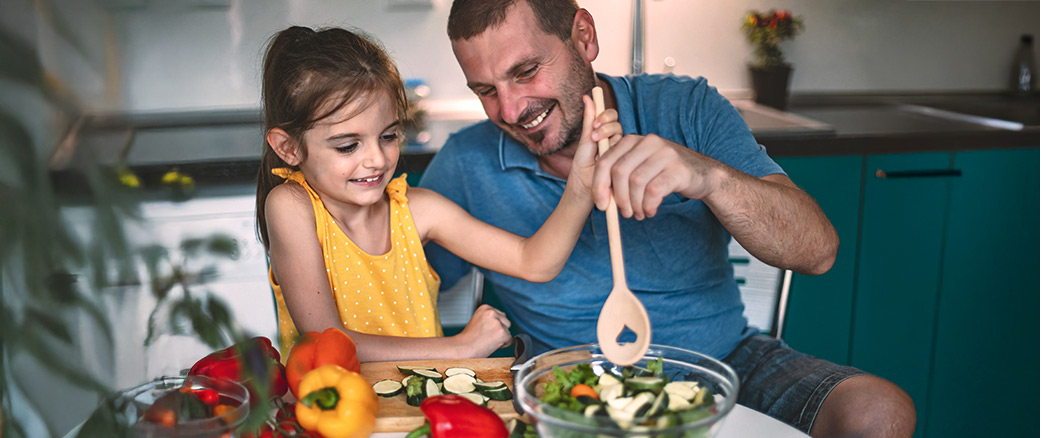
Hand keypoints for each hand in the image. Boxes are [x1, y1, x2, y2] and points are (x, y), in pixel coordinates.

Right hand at [455, 304, 511, 357]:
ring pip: (508, 331)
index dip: (493, 326)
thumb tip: (504, 319)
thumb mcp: (478, 321)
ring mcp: (497, 322)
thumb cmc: (468, 338)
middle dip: (499, 331)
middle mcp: (492, 312)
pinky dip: (503, 345)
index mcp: (485, 308)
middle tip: (486, 337)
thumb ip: (490, 318)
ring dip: (501, 337)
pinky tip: (490, 344)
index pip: (500, 315)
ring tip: (487, 340)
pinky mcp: (502, 333)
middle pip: (506, 322)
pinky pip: (509, 340)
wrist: (463, 348)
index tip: (484, 331)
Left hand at [568, 95, 621, 201]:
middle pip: (617, 124)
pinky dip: (615, 153)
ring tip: (597, 152)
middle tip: (595, 136)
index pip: (610, 116)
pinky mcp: (625, 163)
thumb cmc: (582, 168)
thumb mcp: (585, 143)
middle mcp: (614, 141)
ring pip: (621, 137)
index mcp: (603, 133)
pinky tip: (604, 159)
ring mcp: (620, 152)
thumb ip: (589, 121)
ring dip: (609, 141)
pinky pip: (624, 152)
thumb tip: (587, 97)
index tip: (596, 124)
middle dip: (607, 126)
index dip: (605, 116)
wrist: (585, 190)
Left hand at [592, 134, 721, 219]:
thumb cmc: (665, 173)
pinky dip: (648, 206)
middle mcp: (648, 142)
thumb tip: (600, 199)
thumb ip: (621, 175)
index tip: (601, 205)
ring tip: (639, 214)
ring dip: (635, 205)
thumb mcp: (641, 166)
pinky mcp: (678, 169)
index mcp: (633, 140)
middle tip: (624, 213)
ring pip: (636, 183)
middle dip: (618, 198)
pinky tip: (651, 211)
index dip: (599, 185)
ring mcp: (665, 153)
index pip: (606, 161)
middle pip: (619, 172)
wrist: (703, 174)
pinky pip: (654, 191)